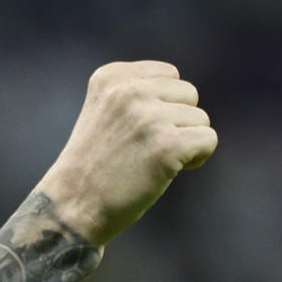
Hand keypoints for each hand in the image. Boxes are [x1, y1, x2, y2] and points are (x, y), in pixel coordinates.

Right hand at [34, 61, 215, 246]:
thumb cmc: (94, 167)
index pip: (169, 75)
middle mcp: (129, 90)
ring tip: (153, 162)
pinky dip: (198, 158)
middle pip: (189, 94)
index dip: (165, 105)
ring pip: (201, 119)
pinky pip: (208, 140)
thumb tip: (186, 94)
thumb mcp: (106, 112)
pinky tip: (170, 171)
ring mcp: (148, 116)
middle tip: (149, 149)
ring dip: (186, 143)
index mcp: (111, 77)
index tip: (141, 131)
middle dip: (179, 122)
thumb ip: (137, 94)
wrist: (73, 207)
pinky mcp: (166, 144)